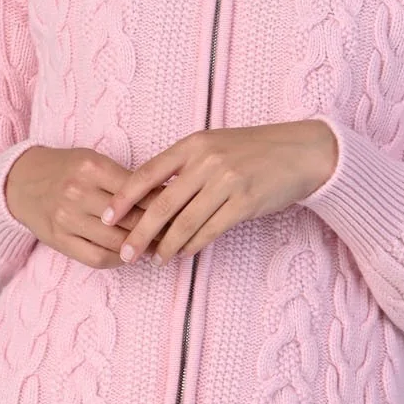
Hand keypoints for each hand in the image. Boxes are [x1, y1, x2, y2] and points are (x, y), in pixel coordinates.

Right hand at [4, 145, 175, 268]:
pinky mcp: (58, 239)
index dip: (163, 203)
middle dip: (158, 229)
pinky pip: (95, 257)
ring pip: (115, 241)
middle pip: (130, 218)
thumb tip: (165, 196)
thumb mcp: (94, 161)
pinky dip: (117, 260)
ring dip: (140, 248)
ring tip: (157, 247)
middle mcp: (78, 192)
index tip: (180, 209)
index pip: (138, 191)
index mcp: (92, 167)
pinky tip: (128, 257)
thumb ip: (124, 178)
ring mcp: (66, 218)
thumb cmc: (66, 169)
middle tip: (177, 233)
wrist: (21, 182)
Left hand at [99, 121, 337, 267]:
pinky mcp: (244, 202)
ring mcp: (226, 182)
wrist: (299, 152)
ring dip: (166, 245)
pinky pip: (210, 230)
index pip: (146, 173)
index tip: (105, 217)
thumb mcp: (214, 145)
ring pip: (185, 223)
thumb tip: (150, 196)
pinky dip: (193, 245)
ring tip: (155, 259)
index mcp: (193, 144)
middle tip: (125, 253)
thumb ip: (184, 166)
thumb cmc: (252, 150)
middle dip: (138, 233)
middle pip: (161, 205)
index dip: (123, 198)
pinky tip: (184, 253)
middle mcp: (206, 162)